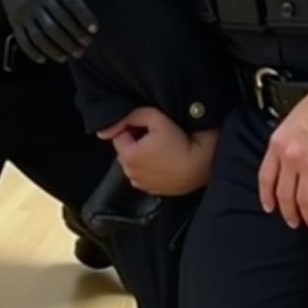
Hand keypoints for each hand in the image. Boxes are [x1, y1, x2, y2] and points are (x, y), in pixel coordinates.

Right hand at [0, 0, 98, 63]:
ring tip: (71, 55)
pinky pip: (23, 39)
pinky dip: (34, 52)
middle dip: (74, 37)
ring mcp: (23, 9)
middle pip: (57, 22)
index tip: (94, 29)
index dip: (84, 17)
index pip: (70, 1)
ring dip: (57, 48)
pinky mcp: (14, 19)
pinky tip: (46, 58)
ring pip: (41, 34)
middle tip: (86, 45)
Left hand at [98, 107, 217, 195]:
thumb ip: (131, 116)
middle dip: (135, 141)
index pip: (118, 135)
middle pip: (125, 150)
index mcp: (128, 156)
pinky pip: (144, 174)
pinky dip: (150, 167)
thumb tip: (106, 128)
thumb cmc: (180, 141)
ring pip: (134, 163)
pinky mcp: (152, 190)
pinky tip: (165, 161)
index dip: (132, 128)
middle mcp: (131, 173)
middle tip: (156, 137)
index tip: (149, 128)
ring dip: (142, 155)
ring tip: (162, 149)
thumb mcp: (155, 118)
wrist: (201, 165)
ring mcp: (141, 184)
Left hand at [257, 77, 307, 230]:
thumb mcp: (292, 120)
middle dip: (288, 212)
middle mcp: (290, 157)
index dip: (266, 196)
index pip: (265, 178)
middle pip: (284, 194)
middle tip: (292, 222)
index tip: (269, 207)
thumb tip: (288, 154)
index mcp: (278, 144)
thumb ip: (287, 140)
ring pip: (305, 200)